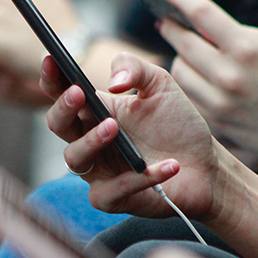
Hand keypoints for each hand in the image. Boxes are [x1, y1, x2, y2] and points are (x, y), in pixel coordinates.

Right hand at [40, 51, 223, 218]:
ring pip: (75, 158)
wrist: (207, 165)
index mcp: (96, 111)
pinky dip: (140, 178)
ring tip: (114, 127)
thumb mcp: (160, 85)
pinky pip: (114, 190)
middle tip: (78, 93)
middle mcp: (91, 140)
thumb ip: (135, 68)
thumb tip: (112, 80)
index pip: (63, 93)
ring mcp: (99, 171)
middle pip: (58, 125)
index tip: (51, 59)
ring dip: (91, 141)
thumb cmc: (178, 125)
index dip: (51, 78)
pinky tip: (170, 165)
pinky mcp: (114, 198)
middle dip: (63, 109)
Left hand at [157, 0, 257, 215]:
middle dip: (170, 27)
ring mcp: (218, 103)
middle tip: (165, 20)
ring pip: (178, 70)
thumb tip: (207, 27)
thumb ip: (243, 34)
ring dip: (179, 57)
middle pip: (182, 43)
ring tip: (187, 52)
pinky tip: (197, 77)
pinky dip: (189, 83)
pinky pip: (186, 95)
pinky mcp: (212, 122)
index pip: (201, 13)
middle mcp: (228, 76)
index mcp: (247, 50)